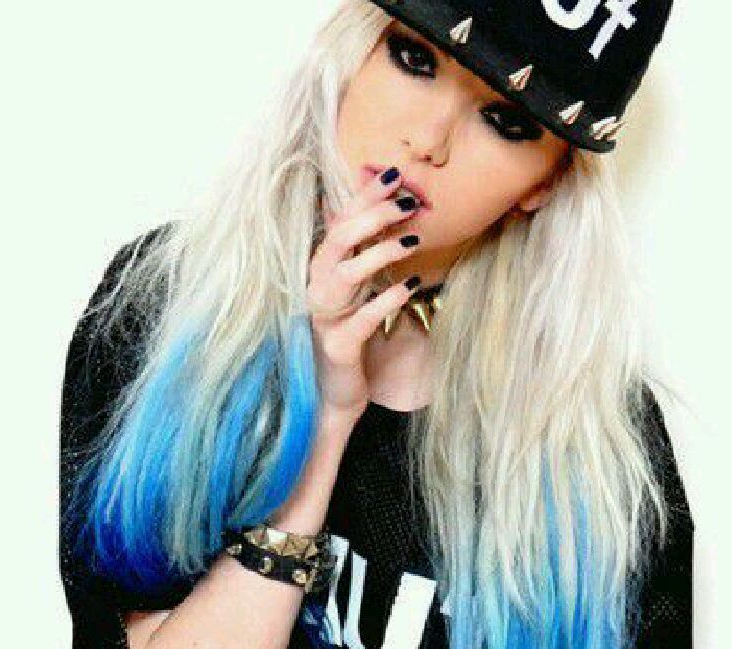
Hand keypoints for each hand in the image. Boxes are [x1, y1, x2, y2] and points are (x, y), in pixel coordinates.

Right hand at [307, 166, 422, 421]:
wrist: (333, 393)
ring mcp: (325, 317)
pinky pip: (361, 320)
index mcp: (323, 270)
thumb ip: (361, 253)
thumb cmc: (347, 337)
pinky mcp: (339, 346)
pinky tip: (410, 286)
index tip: (395, 173)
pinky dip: (385, 300)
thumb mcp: (355, 291)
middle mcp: (318, 287)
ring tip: (413, 241)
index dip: (365, 197)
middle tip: (408, 202)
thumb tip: (369, 208)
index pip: (342, 221)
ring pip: (345, 275)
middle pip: (339, 240)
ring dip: (379, 253)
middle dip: (372, 216)